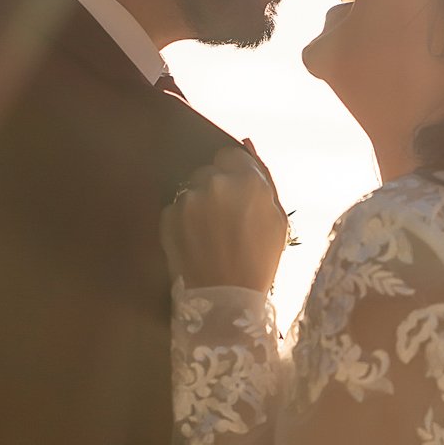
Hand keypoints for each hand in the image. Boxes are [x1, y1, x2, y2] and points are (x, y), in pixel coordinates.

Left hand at [161, 145, 289, 292]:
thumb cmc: (260, 261)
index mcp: (247, 180)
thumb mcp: (276, 220)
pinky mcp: (168, 217)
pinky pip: (175, 209)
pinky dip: (182, 221)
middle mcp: (215, 183)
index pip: (230, 155)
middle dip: (214, 189)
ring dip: (197, 205)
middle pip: (208, 171)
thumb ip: (263, 178)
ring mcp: (188, 199)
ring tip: (209, 235)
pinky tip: (195, 242)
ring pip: (190, 189)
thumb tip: (246, 143)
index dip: (233, 175)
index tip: (236, 195)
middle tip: (224, 220)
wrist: (227, 300)